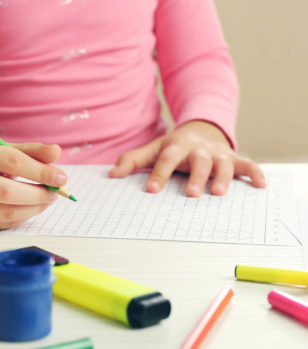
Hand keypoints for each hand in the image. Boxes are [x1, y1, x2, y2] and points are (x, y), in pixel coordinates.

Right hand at [0, 142, 66, 228]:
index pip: (12, 162)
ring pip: (7, 212)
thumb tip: (57, 152)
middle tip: (56, 192)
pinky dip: (24, 216)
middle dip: (38, 194)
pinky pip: (4, 223)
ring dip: (34, 208)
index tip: (61, 177)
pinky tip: (32, 207)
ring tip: (48, 199)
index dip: (40, 171)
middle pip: (8, 192)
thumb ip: (31, 151)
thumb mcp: (3, 149)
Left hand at [108, 120, 265, 196]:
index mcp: (176, 147)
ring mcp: (218, 154)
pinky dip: (255, 173)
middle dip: (195, 177)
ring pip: (223, 165)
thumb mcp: (153, 150)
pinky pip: (247, 165)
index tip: (150, 190)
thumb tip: (111, 174)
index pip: (166, 160)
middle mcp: (199, 149)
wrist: (200, 130)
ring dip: (222, 178)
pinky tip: (261, 185)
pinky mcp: (233, 159)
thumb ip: (132, 161)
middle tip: (191, 194)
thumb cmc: (173, 147)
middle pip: (198, 162)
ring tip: (217, 193)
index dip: (158, 174)